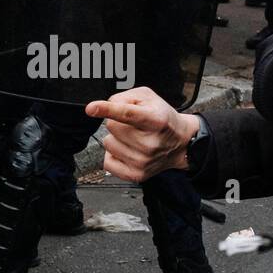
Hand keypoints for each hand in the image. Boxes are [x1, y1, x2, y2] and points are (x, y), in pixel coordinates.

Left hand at [84, 87, 202, 182]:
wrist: (182, 143)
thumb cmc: (162, 119)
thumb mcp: (149, 98)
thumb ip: (126, 97)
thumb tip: (106, 106)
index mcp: (156, 120)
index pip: (128, 114)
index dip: (108, 110)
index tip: (91, 108)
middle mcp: (151, 142)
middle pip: (112, 127)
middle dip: (118, 123)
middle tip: (134, 126)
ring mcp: (143, 161)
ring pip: (108, 143)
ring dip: (116, 139)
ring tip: (134, 138)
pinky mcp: (136, 175)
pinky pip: (107, 162)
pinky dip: (114, 155)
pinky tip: (128, 151)